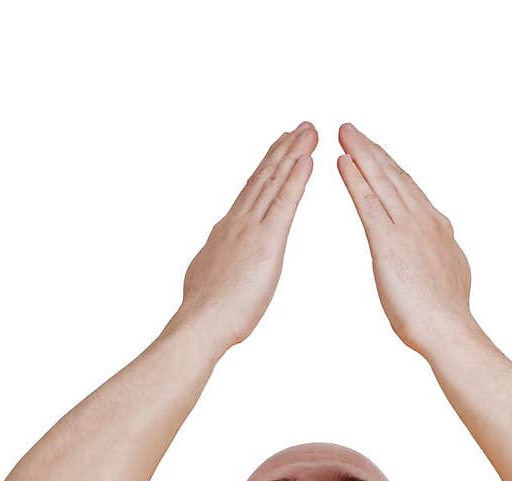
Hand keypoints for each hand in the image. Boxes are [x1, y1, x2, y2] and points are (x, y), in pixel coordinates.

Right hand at [175, 121, 317, 352]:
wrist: (202, 322)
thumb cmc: (209, 314)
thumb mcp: (210, 277)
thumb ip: (218, 262)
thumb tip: (216, 260)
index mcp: (227, 231)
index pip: (251, 192)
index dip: (267, 167)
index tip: (280, 148)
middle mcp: (238, 222)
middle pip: (264, 177)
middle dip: (283, 150)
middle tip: (301, 127)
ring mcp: (250, 228)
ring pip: (274, 181)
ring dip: (293, 154)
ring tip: (308, 131)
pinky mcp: (266, 241)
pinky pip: (284, 202)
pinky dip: (296, 178)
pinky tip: (307, 159)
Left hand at [336, 123, 473, 360]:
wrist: (448, 329)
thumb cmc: (445, 314)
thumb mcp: (449, 273)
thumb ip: (440, 255)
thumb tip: (442, 251)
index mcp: (435, 227)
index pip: (408, 189)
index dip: (388, 167)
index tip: (373, 151)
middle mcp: (422, 219)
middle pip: (393, 176)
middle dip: (371, 150)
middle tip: (350, 130)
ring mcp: (406, 228)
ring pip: (380, 181)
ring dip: (360, 154)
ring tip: (342, 134)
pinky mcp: (389, 242)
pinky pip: (368, 202)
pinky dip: (354, 179)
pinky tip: (341, 162)